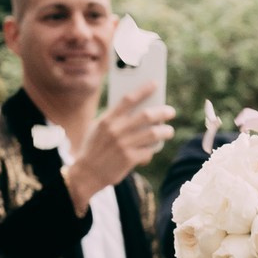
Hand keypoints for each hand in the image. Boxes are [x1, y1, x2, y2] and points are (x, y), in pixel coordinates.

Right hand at [63, 83, 174, 214]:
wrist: (86, 173)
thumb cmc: (94, 148)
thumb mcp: (98, 128)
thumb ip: (114, 119)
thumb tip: (139, 109)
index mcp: (107, 120)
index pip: (128, 99)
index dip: (143, 90)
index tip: (155, 84)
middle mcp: (115, 130)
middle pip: (146, 116)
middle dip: (162, 112)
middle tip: (171, 111)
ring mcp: (123, 145)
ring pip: (153, 134)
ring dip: (165, 131)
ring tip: (169, 131)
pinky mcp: (129, 159)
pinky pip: (149, 151)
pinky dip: (153, 149)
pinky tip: (155, 147)